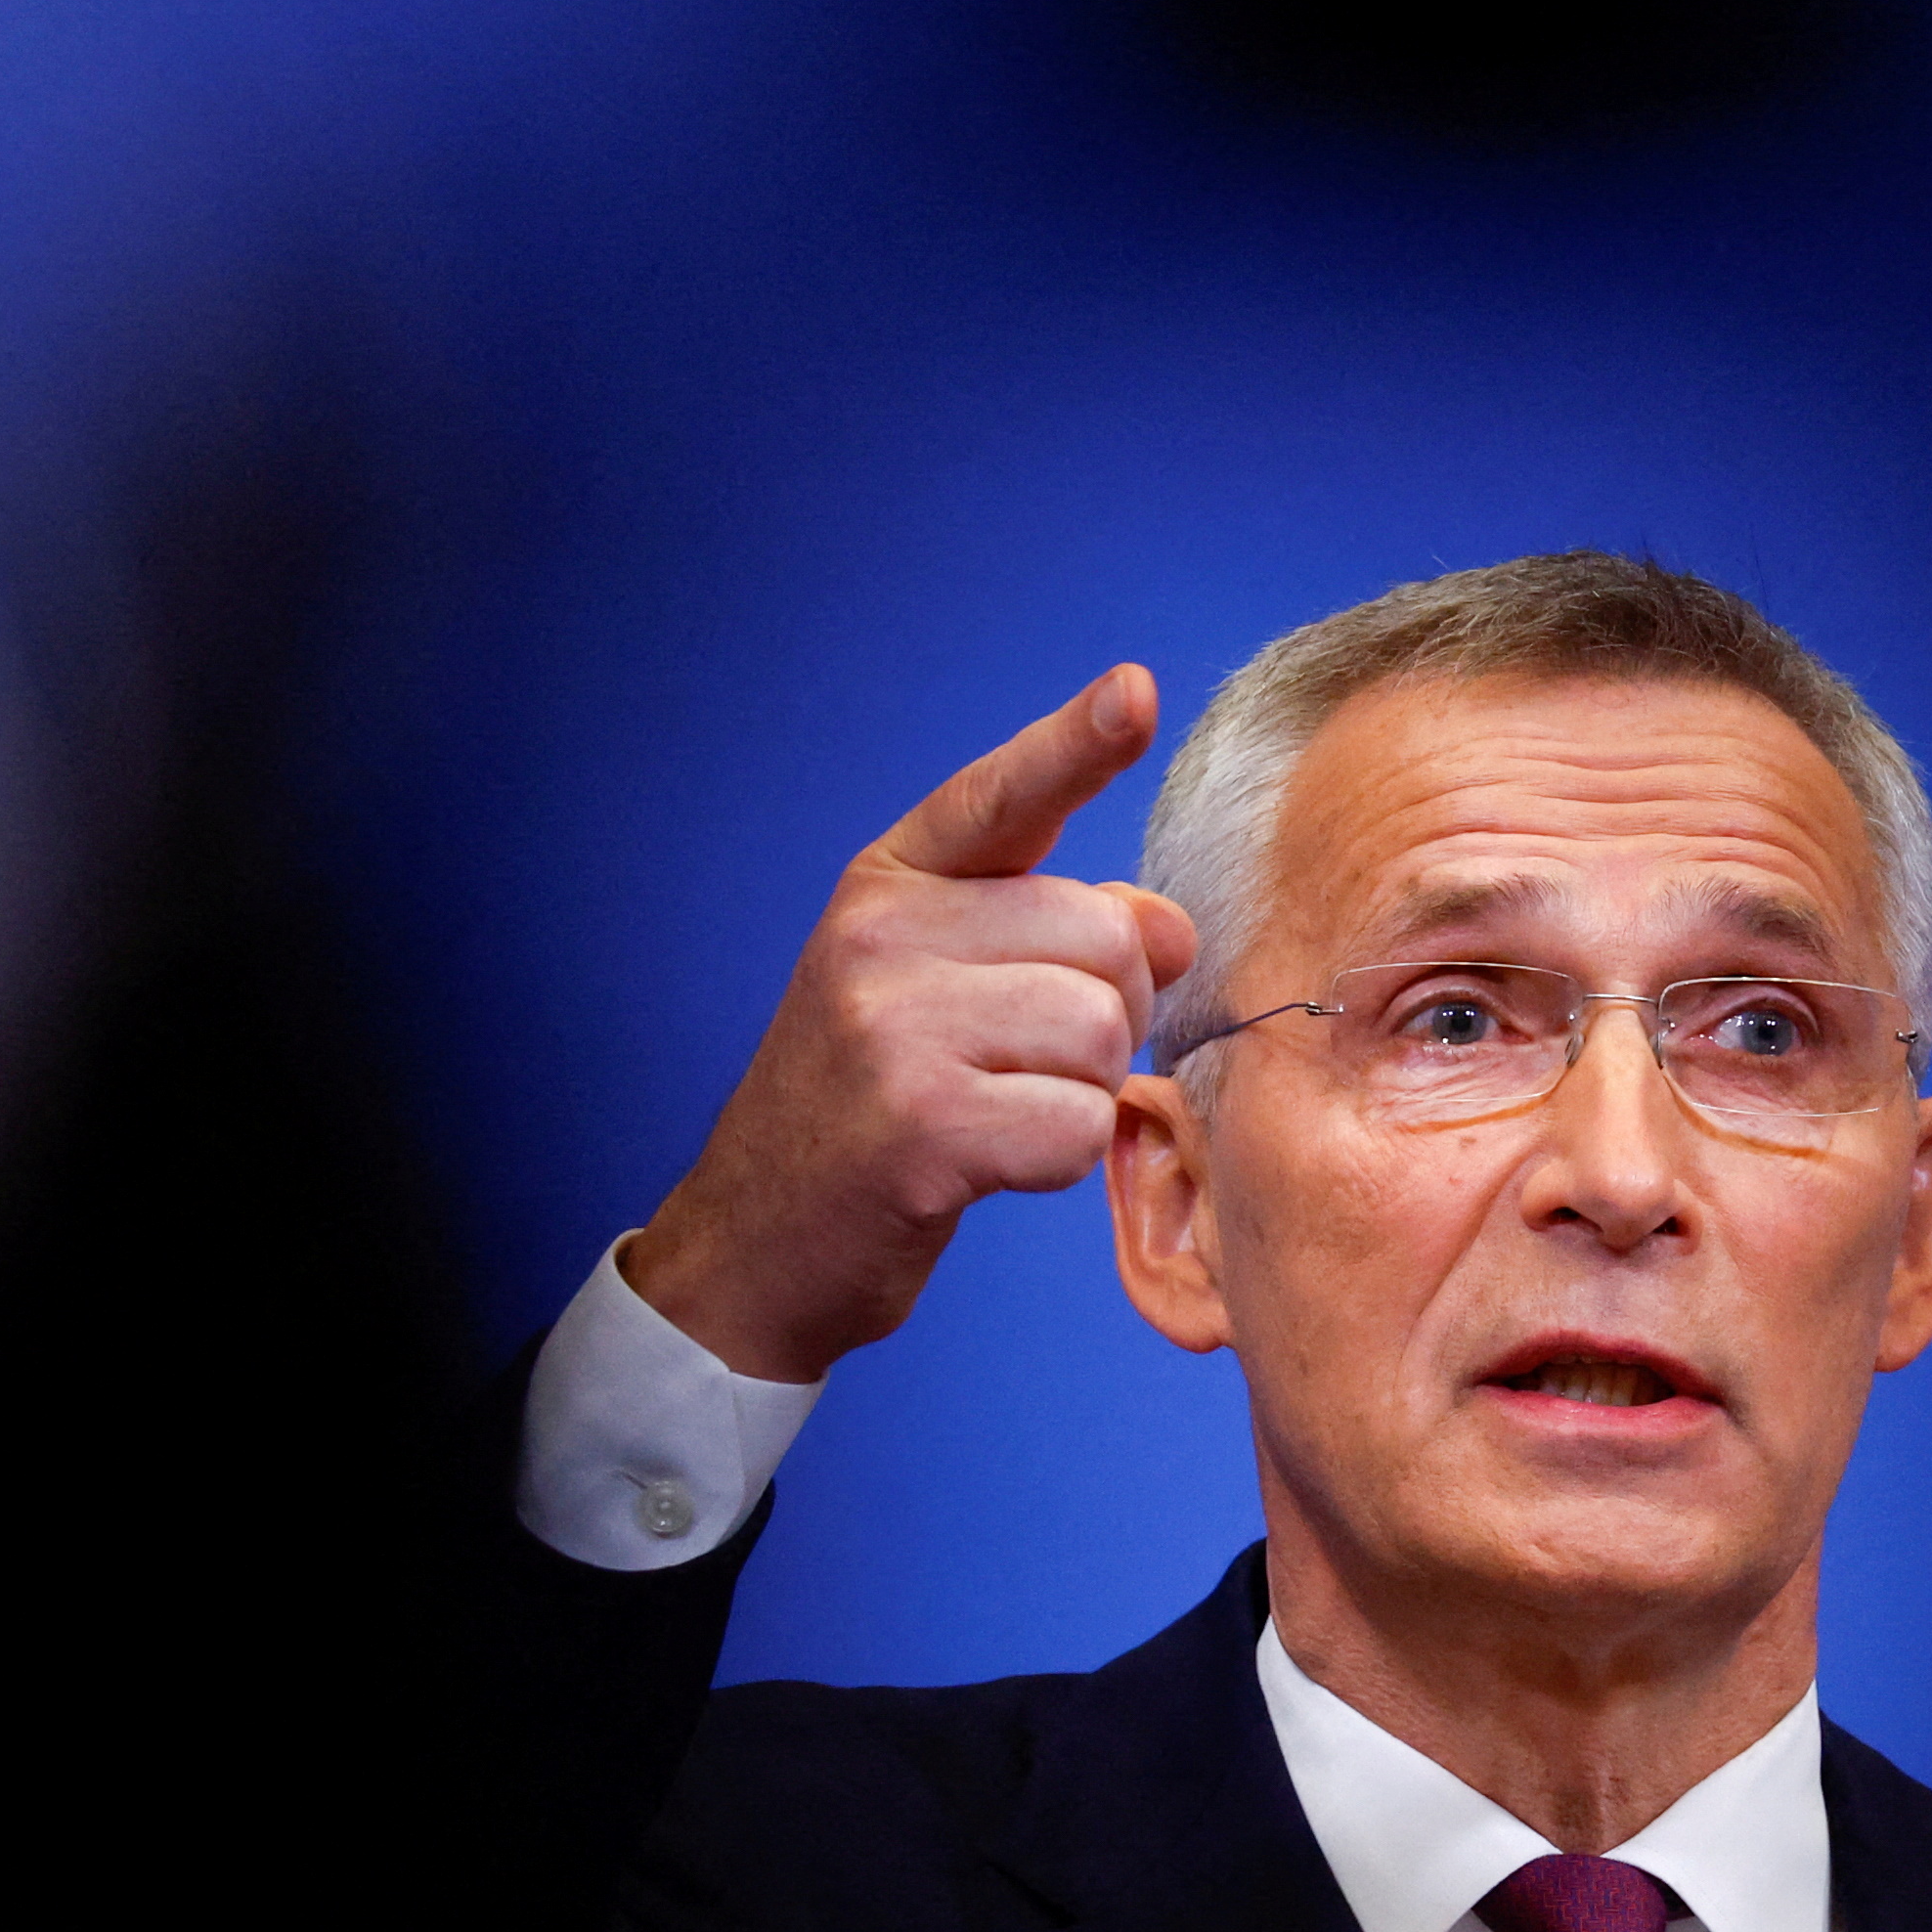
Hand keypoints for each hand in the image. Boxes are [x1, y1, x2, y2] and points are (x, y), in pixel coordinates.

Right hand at [623, 665, 1199, 1383]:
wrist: (758, 1240)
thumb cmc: (872, 1106)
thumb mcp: (940, 988)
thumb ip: (1054, 933)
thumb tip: (1173, 928)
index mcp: (889, 885)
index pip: (1001, 797)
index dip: (1077, 743)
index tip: (1133, 691)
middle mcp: (879, 937)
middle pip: (1103, 937)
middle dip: (1106, 1008)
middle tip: (1026, 1058)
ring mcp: (893, 1028)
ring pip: (1100, 1030)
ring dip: (1080, 1088)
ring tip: (998, 1107)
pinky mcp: (920, 1126)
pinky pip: (1077, 1122)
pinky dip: (1058, 1157)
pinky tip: (988, 1163)